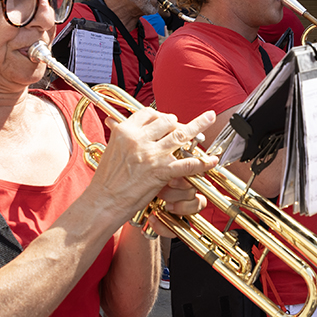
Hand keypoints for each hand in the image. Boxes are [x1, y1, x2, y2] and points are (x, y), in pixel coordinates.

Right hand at [93, 108, 216, 226]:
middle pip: (167, 121)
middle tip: (183, 129)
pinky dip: (203, 162)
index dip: (160, 115)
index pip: (148, 114)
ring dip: (199, 125)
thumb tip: (115, 121)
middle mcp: (138, 139)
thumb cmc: (106, 181)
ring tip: (210, 117)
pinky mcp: (161, 172)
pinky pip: (187, 164)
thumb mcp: (110, 150)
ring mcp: (151, 155)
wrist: (103, 202)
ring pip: (181, 135)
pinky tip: (212, 160)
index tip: (166, 120)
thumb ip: (119, 135)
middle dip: (178, 123)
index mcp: (125, 132)